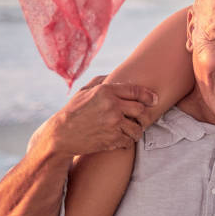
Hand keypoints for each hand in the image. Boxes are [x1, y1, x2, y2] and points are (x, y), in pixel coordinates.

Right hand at [38, 76, 157, 157]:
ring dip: (136, 130)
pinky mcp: (111, 139)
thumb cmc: (73, 111)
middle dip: (143, 115)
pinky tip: (121, 139)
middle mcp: (112, 106)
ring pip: (138, 128)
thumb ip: (101, 81)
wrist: (61, 135)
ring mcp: (113, 124)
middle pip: (141, 110)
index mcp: (106, 91)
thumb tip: (116, 74)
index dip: (148, 96)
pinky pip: (129, 141)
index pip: (136, 91)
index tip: (154, 100)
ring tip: (131, 130)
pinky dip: (127, 141)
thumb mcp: (84, 91)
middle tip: (141, 118)